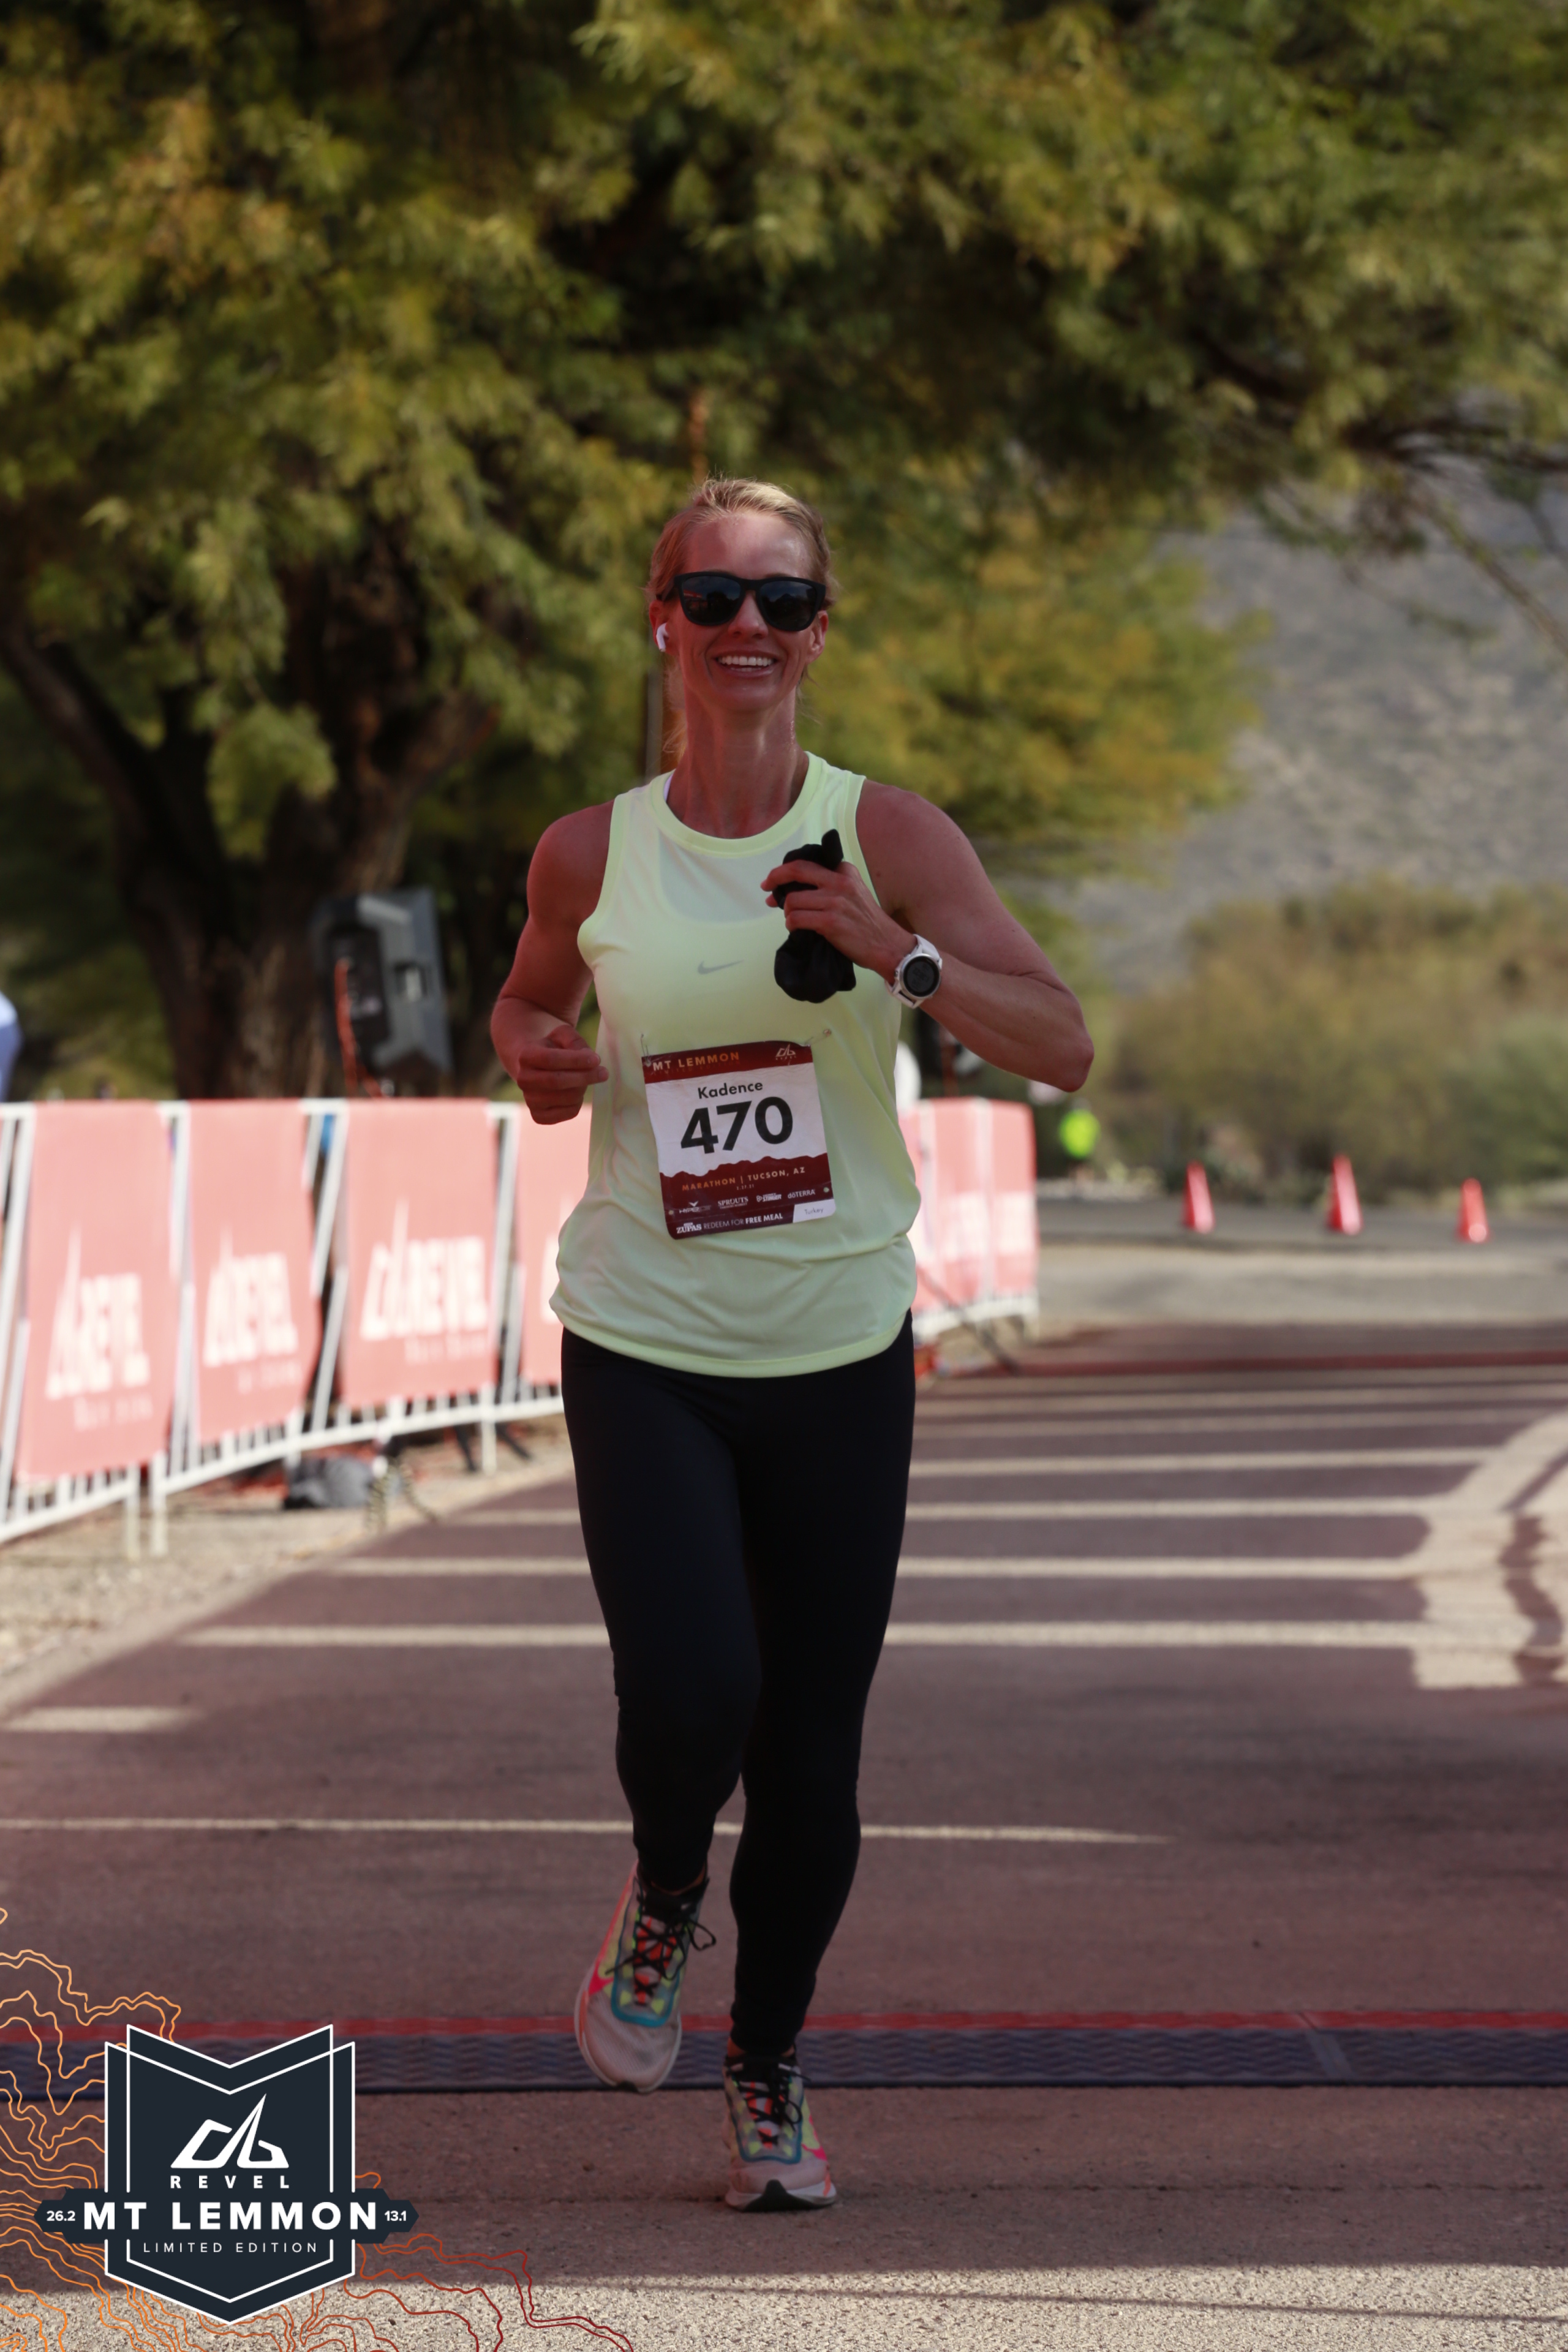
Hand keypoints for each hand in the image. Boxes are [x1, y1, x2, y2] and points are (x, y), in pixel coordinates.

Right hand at [505, 1021, 607, 1123]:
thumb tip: (590, 1058)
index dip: (576, 1060)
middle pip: (557, 1081)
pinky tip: (577, 1092)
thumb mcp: (563, 1036)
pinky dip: (579, 1102)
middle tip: (603, 1073)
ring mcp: (529, 1100)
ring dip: (583, 1088)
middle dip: (585, 1077)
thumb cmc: (554, 1048)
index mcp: (525, 1056)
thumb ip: (575, 1041)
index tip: (596, 1059)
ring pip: (566, 1098)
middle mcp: (523, 1080)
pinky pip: (568, 1112)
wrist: (537, 1068)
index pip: (551, 1060)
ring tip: (587, 1079)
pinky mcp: (539, 1116)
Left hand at [761, 858, 914, 984]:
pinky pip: (797, 919)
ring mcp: (835, 901)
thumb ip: (830, 885)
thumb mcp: (853, 893)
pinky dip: (791, 924)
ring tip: (792, 919)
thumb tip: (795, 889)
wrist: (887, 944)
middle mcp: (839, 882)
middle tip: (766, 888)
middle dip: (775, 878)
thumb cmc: (867, 922)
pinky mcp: (830, 922)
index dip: (785, 871)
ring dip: (786, 912)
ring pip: (793, 900)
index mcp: (844, 871)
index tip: (774, 880)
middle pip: (797, 871)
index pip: (807, 864)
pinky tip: (796, 928)